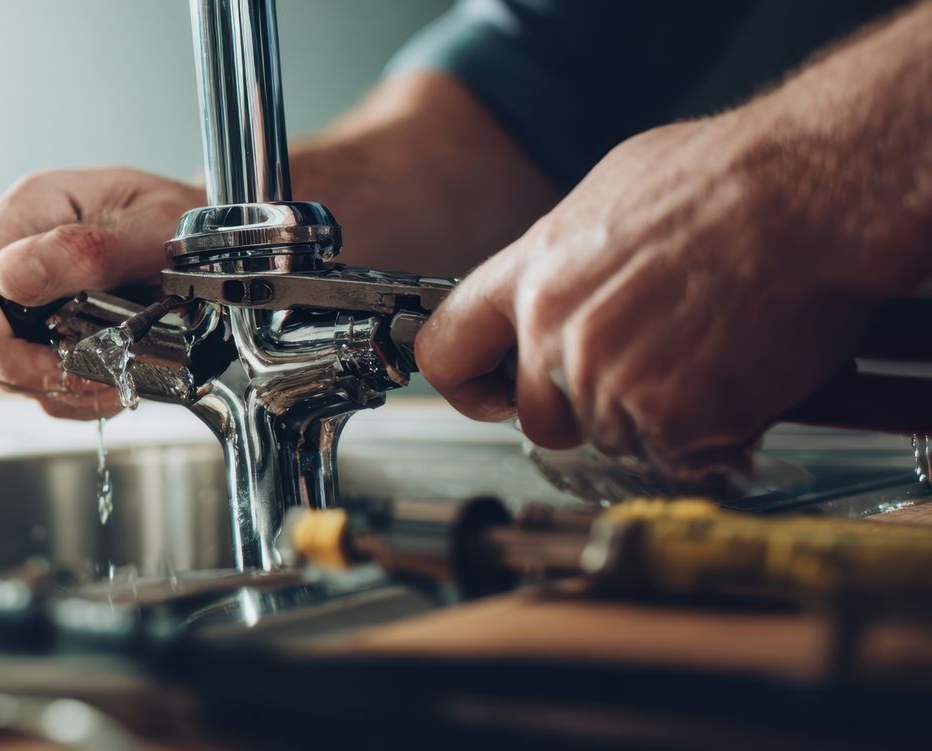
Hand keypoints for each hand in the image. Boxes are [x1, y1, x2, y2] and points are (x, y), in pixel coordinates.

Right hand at [0, 167, 202, 418]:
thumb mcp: (154, 229)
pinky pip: (25, 376)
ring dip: (50, 388)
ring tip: (111, 382)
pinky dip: (65, 393)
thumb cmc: (188, 225)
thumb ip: (86, 251)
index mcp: (32, 208)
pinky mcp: (37, 322)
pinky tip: (108, 380)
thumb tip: (9, 275)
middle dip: (25, 373)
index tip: (55, 367)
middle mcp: (15, 246)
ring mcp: (22, 288)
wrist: (211, 240)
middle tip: (92, 380)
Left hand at [416, 111, 916, 469]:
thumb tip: (554, 285)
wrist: (812, 194)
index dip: (468, 384)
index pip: (447, 349)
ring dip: (655, 418)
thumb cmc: (730, 178)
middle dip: (582, 413)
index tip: (494, 393)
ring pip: (611, 439)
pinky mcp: (669, 418)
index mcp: (533, 272)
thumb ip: (566, 260)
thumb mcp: (611, 193)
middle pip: (538, 419)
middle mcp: (557, 331)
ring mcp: (609, 378)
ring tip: (705, 354)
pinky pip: (674, 456)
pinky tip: (736, 377)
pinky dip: (708, 435)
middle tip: (641, 375)